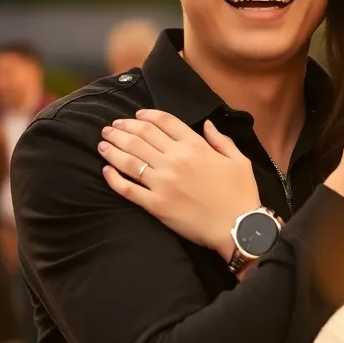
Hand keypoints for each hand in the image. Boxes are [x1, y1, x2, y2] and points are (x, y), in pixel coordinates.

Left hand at [99, 110, 259, 255]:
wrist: (237, 227)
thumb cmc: (241, 194)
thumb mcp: (238, 160)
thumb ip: (221, 140)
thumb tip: (207, 124)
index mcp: (195, 146)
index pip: (164, 122)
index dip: (146, 116)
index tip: (135, 115)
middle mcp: (175, 160)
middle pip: (142, 136)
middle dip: (123, 128)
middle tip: (110, 126)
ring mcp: (163, 182)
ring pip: (130, 159)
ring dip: (113, 148)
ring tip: (102, 142)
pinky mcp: (155, 204)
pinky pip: (128, 188)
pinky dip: (113, 178)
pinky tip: (105, 170)